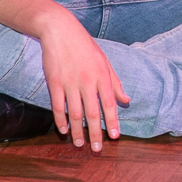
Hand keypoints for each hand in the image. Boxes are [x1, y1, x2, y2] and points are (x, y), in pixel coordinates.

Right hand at [38, 20, 129, 150]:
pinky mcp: (54, 83)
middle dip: (95, 133)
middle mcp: (87, 81)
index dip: (112, 122)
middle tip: (97, 149)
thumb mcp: (105, 62)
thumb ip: (115, 83)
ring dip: (77, 131)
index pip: (109, 104)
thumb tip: (126, 100)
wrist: (60, 31)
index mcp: (102, 76)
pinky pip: (58, 106)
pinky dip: (60, 120)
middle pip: (92, 113)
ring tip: (80, 144)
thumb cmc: (86, 47)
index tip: (114, 137)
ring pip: (74, 113)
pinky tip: (63, 130)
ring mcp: (69, 83)